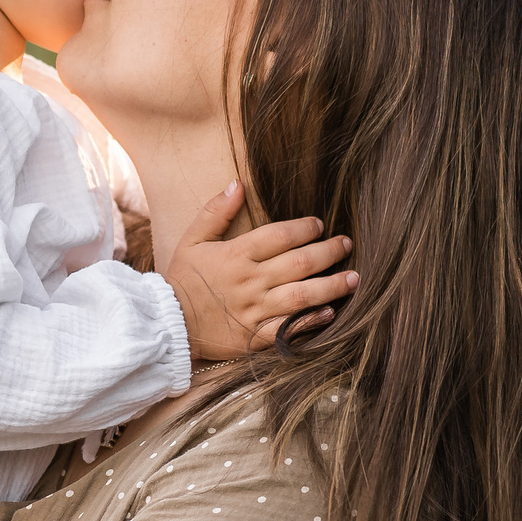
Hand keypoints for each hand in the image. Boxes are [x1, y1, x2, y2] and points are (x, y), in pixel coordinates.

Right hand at [163, 181, 356, 360]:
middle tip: (346, 243)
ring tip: (354, 278)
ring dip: (332, 286)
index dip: (304, 228)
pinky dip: (312, 322)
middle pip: (299, 263)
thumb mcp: (192, 239)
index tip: (319, 224)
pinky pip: (290, 329)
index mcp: (236, 255)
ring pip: (302, 296)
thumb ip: (215, 212)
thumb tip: (238, 184)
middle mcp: (250, 281)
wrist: (167, 324)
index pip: (279, 236)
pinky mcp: (255, 336)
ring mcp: (255, 310)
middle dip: (328, 252)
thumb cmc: (182, 279)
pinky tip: (331, 313)